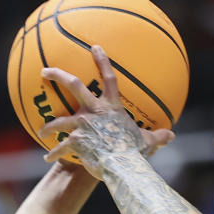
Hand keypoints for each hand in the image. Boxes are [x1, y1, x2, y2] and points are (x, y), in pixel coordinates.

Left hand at [38, 45, 173, 176]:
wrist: (122, 166)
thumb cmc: (135, 152)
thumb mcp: (148, 142)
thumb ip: (157, 137)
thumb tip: (171, 136)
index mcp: (112, 107)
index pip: (109, 78)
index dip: (102, 61)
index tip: (94, 47)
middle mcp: (94, 111)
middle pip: (73, 84)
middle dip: (57, 75)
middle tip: (45, 71)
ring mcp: (83, 125)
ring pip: (59, 120)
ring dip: (49, 126)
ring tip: (42, 132)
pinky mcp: (75, 141)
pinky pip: (61, 148)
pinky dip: (54, 154)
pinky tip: (47, 159)